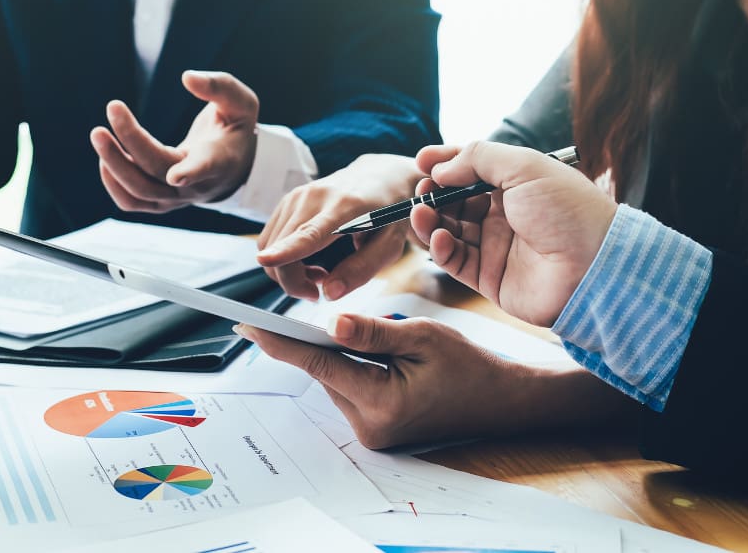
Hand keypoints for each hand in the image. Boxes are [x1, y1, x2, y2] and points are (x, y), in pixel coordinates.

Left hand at [90, 71, 258, 213]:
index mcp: (220, 159)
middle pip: (158, 171)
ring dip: (114, 164)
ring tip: (99, 134)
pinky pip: (131, 202)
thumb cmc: (235, 130)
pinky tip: (105, 157)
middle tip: (113, 107)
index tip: (176, 176)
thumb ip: (219, 87)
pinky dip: (113, 183)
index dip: (192, 172)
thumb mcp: (241, 103)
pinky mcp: (160, 202)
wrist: (233, 168)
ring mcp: (177, 198)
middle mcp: (197, 184)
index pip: (206, 167)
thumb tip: (187, 77)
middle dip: (132, 141)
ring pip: (140, 191)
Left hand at [235, 313, 538, 448]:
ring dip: (344, 354)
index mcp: (381, 401)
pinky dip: (354, 367)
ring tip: (384, 341)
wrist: (500, 402)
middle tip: (328, 315)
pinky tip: (379, 356)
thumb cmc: (470, 365)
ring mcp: (372, 433)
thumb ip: (373, 332)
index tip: (247, 325)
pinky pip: (350, 389)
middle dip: (323, 340)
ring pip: (337, 378)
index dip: (280, 342)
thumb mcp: (423, 336)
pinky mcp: (376, 430)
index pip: (319, 363)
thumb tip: (331, 323)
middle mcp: (370, 425)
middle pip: (325, 370)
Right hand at [256, 154, 422, 300]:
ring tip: (320, 273)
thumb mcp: (390, 245)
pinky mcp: (287, 200)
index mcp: (345, 208)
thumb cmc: (388, 213)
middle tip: (319, 291)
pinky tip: (308, 259)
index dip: (286, 250)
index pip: (310, 233)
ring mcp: (297, 196)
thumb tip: (328, 294)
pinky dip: (283, 258)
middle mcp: (315, 197)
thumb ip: (361, 270)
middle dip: (293, 283)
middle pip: (282, 249)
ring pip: (271, 248)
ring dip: (288, 271)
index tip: (266, 260)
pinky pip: (271, 240)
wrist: (380, 176)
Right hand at [411, 142, 616, 326]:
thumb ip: (478, 158)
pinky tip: (438, 238)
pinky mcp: (489, 277)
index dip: (445, 164)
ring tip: (421, 213)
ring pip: (449, 230)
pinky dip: (440, 248)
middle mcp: (504, 214)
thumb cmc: (568, 210)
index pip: (471, 169)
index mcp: (516, 184)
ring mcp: (495, 246)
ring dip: (430, 220)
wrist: (595, 266)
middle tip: (421, 190)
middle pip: (455, 201)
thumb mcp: (524, 166)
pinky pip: (455, 261)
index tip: (421, 161)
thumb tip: (440, 168)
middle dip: (434, 194)